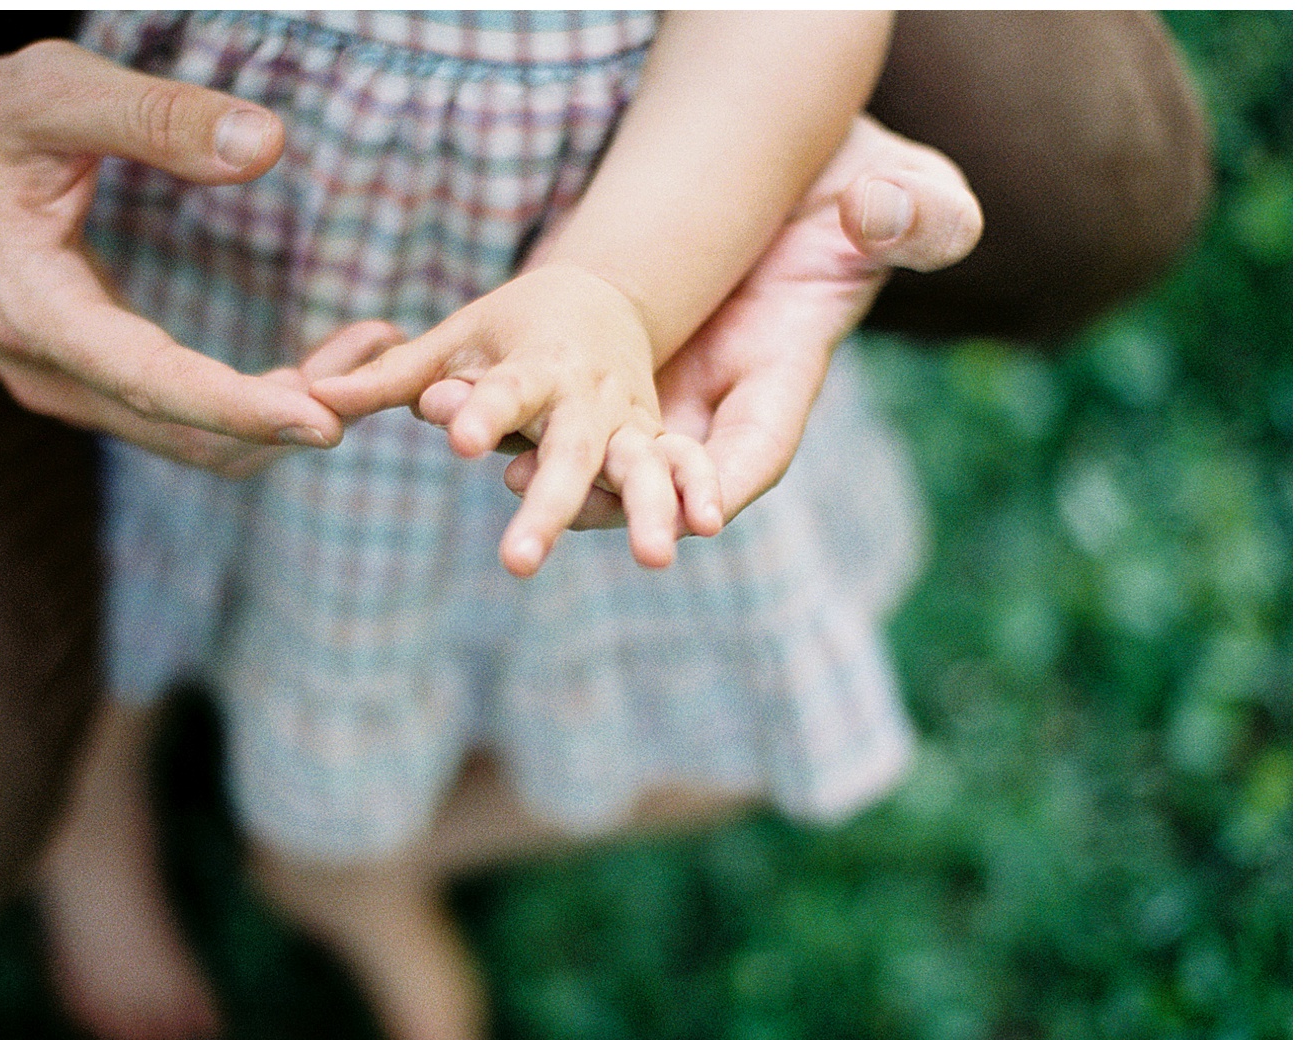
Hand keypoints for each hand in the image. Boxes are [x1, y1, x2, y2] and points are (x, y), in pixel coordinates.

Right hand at [0, 41, 400, 477]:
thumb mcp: (48, 94)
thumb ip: (154, 118)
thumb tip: (268, 145)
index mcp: (37, 313)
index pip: (154, 383)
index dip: (242, 406)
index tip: (326, 417)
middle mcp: (55, 376)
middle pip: (190, 433)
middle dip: (291, 412)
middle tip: (386, 368)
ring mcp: (74, 391)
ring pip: (194, 439)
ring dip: (284, 413)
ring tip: (371, 359)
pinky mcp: (97, 387)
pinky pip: (186, 420)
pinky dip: (257, 406)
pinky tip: (319, 366)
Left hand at [312, 264, 721, 576]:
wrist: (600, 301)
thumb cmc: (509, 329)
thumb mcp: (452, 343)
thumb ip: (392, 377)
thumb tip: (309, 400)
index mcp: (532, 365)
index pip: (501, 393)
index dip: (481, 413)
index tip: (458, 437)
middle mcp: (583, 395)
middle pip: (566, 452)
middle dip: (548, 505)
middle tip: (519, 562)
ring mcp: (625, 420)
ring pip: (637, 467)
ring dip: (647, 510)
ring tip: (657, 560)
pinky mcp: (652, 444)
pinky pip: (677, 472)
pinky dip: (695, 496)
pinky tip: (706, 530)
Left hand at [490, 114, 982, 528]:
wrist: (797, 170)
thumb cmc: (868, 187)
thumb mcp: (912, 199)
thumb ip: (917, 216)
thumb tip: (880, 211)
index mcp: (787, 373)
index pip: (760, 451)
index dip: (724, 485)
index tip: (694, 520)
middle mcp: (717, 398)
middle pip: (663, 473)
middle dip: (616, 502)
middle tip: (566, 518)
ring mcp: (662, 381)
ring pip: (600, 442)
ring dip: (553, 459)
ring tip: (501, 463)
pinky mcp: (612, 358)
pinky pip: (561, 394)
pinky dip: (520, 403)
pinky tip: (471, 399)